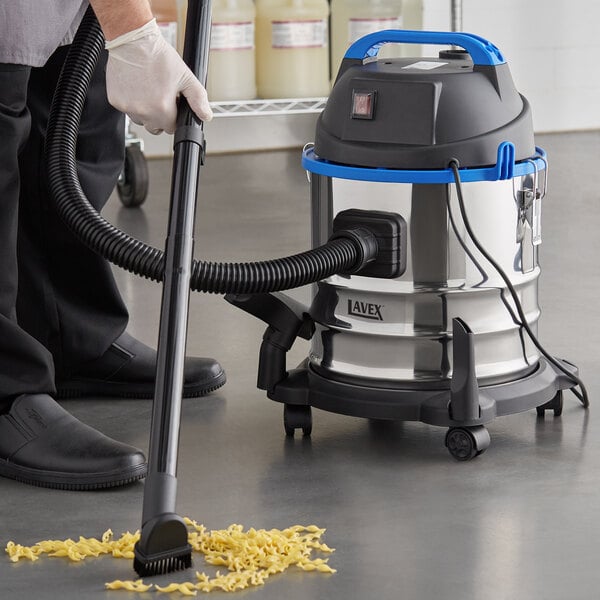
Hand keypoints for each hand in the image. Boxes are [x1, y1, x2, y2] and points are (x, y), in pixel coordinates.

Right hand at [105, 19, 212, 134]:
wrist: (132, 40)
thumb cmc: (157, 55)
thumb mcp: (185, 76)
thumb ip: (198, 99)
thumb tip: (206, 116)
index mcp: (161, 109)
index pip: (171, 128)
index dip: (173, 117)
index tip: (172, 105)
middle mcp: (143, 111)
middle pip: (155, 127)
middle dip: (160, 116)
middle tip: (160, 96)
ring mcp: (127, 107)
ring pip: (140, 120)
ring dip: (145, 111)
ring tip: (148, 90)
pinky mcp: (115, 101)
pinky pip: (127, 110)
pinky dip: (132, 103)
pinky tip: (136, 87)